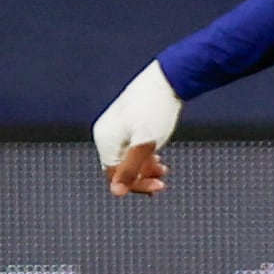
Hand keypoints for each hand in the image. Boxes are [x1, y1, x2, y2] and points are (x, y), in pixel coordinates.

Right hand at [94, 60, 181, 196]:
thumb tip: (115, 193)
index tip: (159, 187)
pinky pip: (131, 147)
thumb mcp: (145, 144)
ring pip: (127, 157)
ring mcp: (115, 127)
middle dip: (142, 176)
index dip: (136, 185)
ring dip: (145, 167)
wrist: (168, 80)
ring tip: (163, 169)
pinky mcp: (127, 122)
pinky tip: (158, 159)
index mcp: (105, 139)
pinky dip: (144, 155)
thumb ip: (130, 169)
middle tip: (163, 182)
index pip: (115, 175)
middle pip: (120, 167)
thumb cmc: (156, 110)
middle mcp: (106, 134)